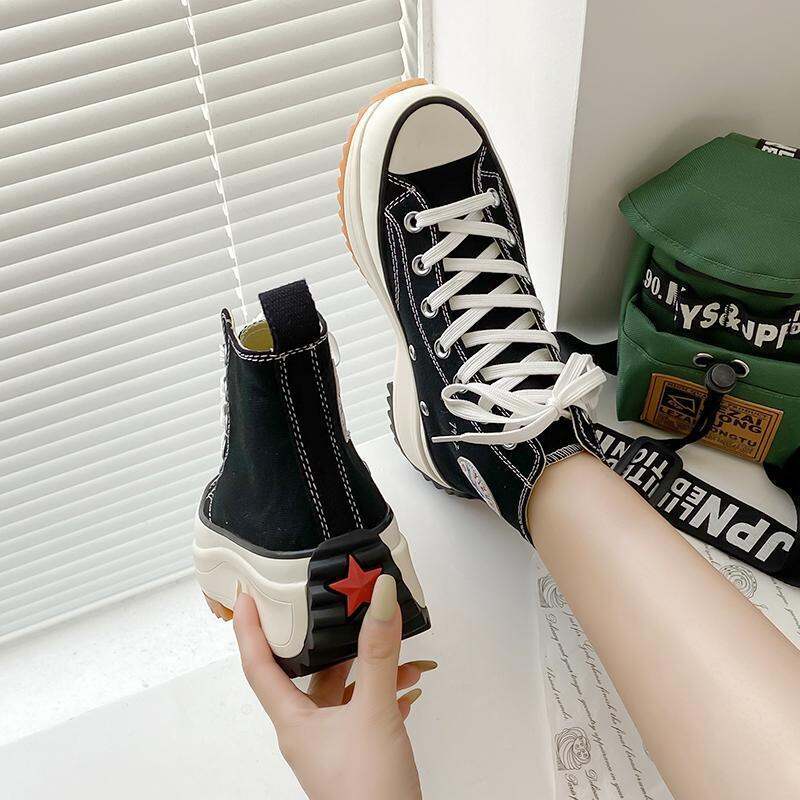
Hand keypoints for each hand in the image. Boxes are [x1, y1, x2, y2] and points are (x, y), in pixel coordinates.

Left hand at [233, 574, 434, 799]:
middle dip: (328, 641)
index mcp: (294, 722)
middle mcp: (309, 731)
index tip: (246, 598)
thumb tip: (377, 599)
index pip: (259, 666)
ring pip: (345, 692)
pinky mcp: (358, 755)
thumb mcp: (374, 713)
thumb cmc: (368, 794)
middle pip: (309, 673)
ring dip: (371, 668)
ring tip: (397, 650)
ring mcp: (333, 744)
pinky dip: (386, 692)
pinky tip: (407, 688)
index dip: (249, 630)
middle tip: (332, 608)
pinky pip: (366, 711)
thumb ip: (378, 654)